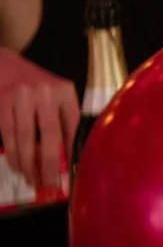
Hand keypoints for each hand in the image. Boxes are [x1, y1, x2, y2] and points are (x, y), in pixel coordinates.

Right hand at [0, 47, 79, 190]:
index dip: (71, 149)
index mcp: (64, 91)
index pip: (72, 124)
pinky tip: (17, 166)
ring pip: (25, 139)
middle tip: (48, 182)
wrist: (5, 64)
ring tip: (31, 179)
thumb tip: (68, 154)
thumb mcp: (56, 93)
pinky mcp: (3, 104)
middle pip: (49, 134)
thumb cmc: (35, 85)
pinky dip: (12, 154)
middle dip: (48, 163)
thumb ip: (62, 117)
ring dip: (27, 163)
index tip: (70, 170)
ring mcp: (21, 98)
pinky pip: (8, 135)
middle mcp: (45, 93)